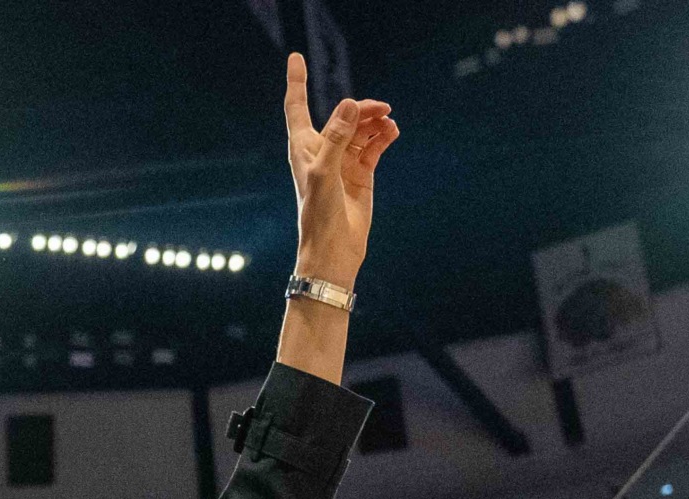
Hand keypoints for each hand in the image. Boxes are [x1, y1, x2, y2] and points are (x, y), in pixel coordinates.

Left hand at [282, 54, 396, 289]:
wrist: (334, 250)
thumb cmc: (319, 215)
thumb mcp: (325, 173)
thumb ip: (337, 137)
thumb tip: (351, 104)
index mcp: (303, 147)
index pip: (297, 106)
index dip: (296, 81)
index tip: (296, 57)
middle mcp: (322, 150)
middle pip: (342, 114)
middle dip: (360, 107)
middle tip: (381, 108)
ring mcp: (343, 161)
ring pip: (361, 128)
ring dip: (375, 121)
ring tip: (389, 122)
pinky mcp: (362, 173)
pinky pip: (374, 145)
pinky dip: (383, 136)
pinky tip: (392, 132)